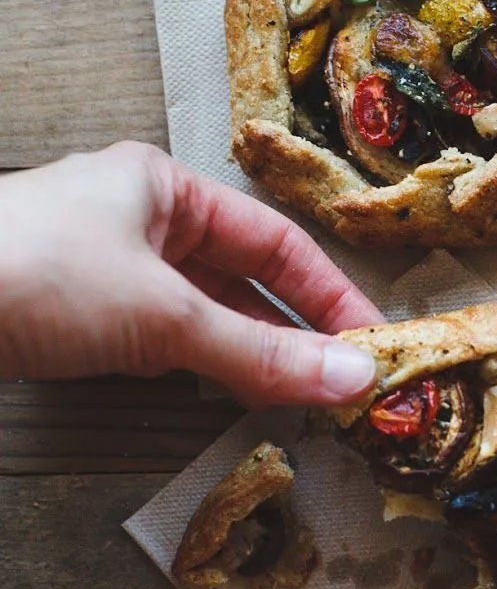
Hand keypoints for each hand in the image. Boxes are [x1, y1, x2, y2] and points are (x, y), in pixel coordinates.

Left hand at [0, 140, 381, 404]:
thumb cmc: (30, 273)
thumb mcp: (162, 314)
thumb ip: (259, 354)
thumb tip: (349, 377)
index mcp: (163, 187)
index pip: (274, 242)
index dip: (328, 296)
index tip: (370, 345)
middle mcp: (137, 220)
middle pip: (240, 282)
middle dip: (293, 334)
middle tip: (345, 386)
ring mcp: (102, 272)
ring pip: (200, 318)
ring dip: (249, 359)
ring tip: (302, 402)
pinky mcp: (72, 320)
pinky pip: (159, 344)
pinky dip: (199, 373)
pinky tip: (229, 401)